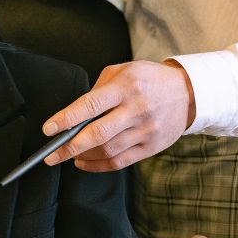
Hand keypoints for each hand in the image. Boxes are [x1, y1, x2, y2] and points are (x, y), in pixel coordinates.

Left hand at [42, 60, 195, 170]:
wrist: (188, 92)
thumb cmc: (149, 80)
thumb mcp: (123, 71)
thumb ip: (98, 90)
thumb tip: (74, 115)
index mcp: (126, 86)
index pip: (90, 105)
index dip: (67, 119)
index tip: (49, 129)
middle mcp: (136, 109)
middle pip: (97, 134)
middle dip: (69, 147)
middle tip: (51, 155)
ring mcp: (146, 130)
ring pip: (107, 151)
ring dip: (82, 156)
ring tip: (68, 155)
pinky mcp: (152, 146)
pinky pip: (120, 162)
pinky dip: (98, 165)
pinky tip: (85, 161)